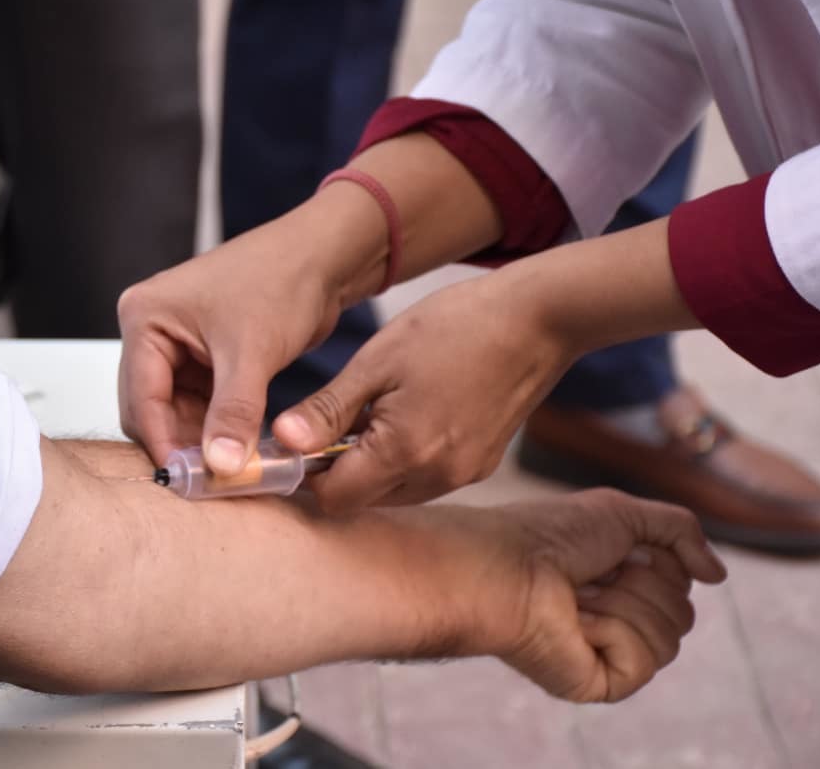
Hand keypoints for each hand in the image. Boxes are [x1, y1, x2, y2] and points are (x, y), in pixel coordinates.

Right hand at [118, 188, 388, 467]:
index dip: (164, 442)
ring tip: (231, 470)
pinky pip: (200, 404)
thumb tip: (221, 465)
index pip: (141, 396)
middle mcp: (153, 330)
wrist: (323, 257)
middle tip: (211, 481)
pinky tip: (240, 449)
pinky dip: (217, 427)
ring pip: (176, 411)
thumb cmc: (281, 277)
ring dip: (201, 440)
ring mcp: (177, 344)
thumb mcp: (253, 352)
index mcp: (145, 317)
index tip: (189, 480)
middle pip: (151, 408)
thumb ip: (233, 413)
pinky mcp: (204, 356)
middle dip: (181, 443)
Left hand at [275, 268, 575, 511]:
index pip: (334, 499)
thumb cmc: (454, 328)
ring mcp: (464, 475)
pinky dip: (405, 459)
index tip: (298, 441)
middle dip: (339, 470)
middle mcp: (437, 477)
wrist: (538, 319)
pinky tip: (408, 413)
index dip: (307, 475)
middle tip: (334, 418)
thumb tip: (282, 442)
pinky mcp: (481, 465)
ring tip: (374, 409)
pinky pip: (425, 479)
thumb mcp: (376, 361)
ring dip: (372, 465)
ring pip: (394, 492)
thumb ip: (327, 410)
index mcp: (404, 451)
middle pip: (363, 500)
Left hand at [432, 489, 726, 701]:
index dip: (657, 560)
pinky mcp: (599, 682)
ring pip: (671, 637)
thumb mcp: (623, 514)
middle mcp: (617, 619)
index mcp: (621, 582)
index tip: (613, 551)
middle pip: (684, 613)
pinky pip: (645, 661)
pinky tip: (576, 623)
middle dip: (641, 584)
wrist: (507, 566)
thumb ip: (680, 531)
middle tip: (592, 575)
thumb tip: (717, 576)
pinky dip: (613, 631)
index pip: (682, 582)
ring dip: (624, 604)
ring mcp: (608, 653)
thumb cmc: (551, 535)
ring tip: (578, 598)